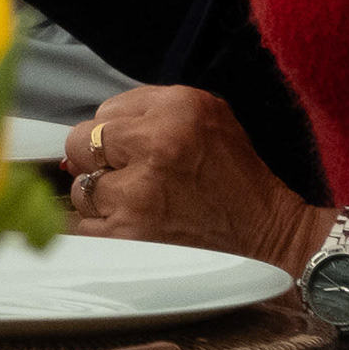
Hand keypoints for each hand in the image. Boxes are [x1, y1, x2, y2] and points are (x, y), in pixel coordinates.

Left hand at [64, 87, 323, 274]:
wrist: (269, 240)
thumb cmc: (233, 177)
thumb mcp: (205, 116)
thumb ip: (145, 109)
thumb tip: (92, 127)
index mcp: (178, 109)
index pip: (103, 111)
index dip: (116, 134)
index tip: (136, 150)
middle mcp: (155, 146)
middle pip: (79, 144)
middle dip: (97, 161)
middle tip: (129, 177)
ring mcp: (138, 196)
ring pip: (80, 188)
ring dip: (102, 199)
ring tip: (140, 207)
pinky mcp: (128, 237)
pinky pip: (85, 226)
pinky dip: (103, 230)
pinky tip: (134, 230)